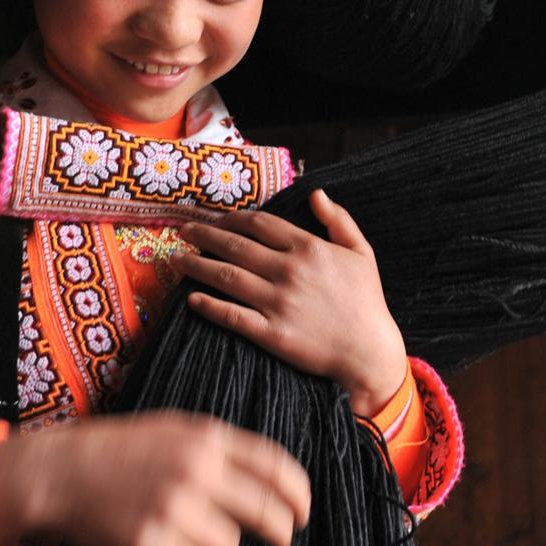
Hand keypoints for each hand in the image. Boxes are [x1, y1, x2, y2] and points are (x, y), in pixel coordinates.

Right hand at [0, 411, 309, 545]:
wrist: (60, 472)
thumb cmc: (122, 452)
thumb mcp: (176, 429)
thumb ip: (225, 449)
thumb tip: (278, 482)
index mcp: (206, 440)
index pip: (277, 468)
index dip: (299, 495)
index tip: (303, 513)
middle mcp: (195, 473)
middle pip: (268, 515)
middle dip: (281, 534)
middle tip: (279, 543)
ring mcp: (171, 511)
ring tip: (188, 540)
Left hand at [168, 188, 407, 416]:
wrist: (369, 351)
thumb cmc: (367, 301)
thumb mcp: (362, 253)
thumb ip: (339, 220)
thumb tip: (316, 194)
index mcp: (308, 248)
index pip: (259, 224)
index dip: (232, 219)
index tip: (216, 220)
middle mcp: (289, 271)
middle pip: (235, 245)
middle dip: (204, 235)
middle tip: (183, 231)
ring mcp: (278, 302)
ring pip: (226, 277)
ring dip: (196, 266)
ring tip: (176, 260)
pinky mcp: (271, 333)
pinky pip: (232, 315)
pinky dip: (209, 306)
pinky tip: (191, 298)